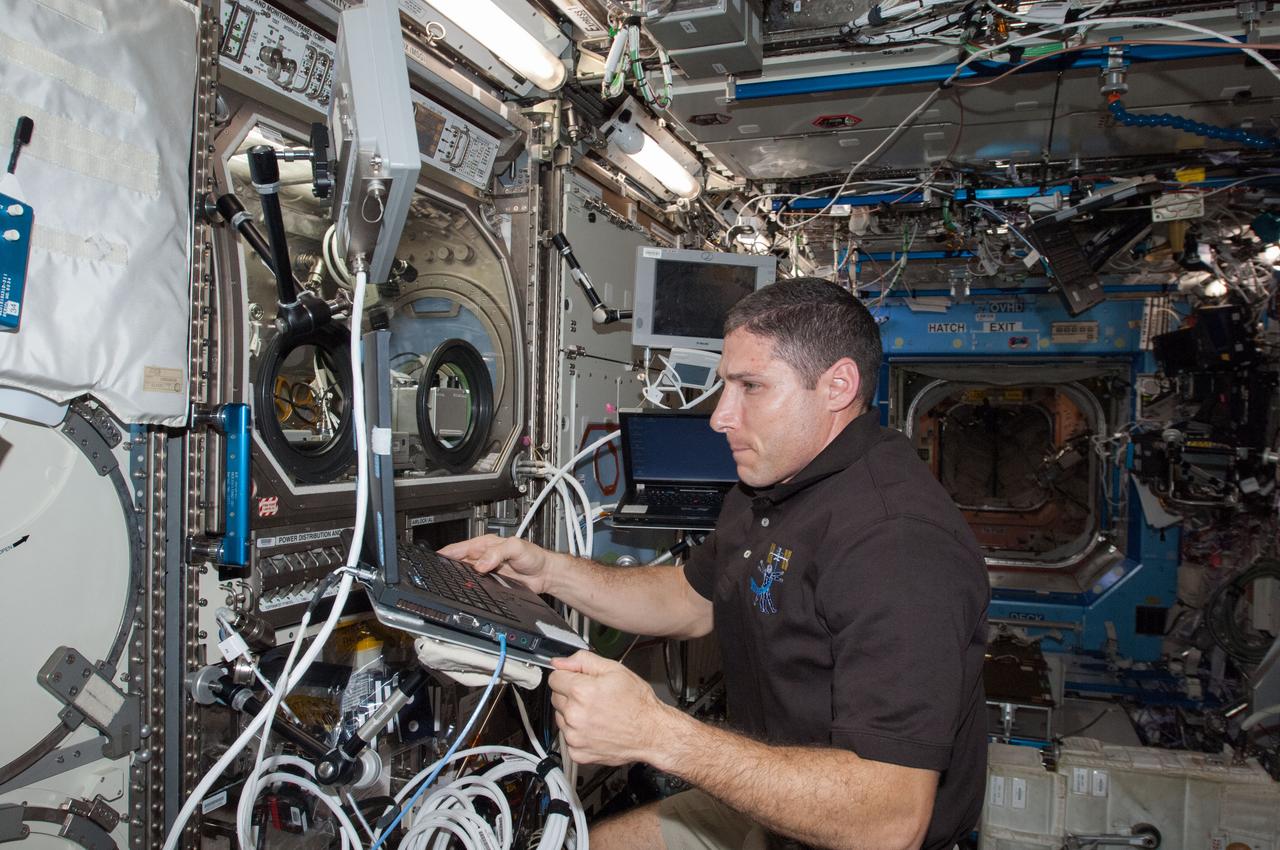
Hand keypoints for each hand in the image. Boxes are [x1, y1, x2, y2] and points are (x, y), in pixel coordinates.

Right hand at [438, 534, 552, 593]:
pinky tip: (464, 592)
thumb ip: (498, 553)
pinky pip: (475, 586)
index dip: (446, 553)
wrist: (544, 574)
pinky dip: (468, 588)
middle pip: (459, 562)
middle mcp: (483, 557)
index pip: (460, 548)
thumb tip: (480, 564)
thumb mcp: (515, 547)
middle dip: (447, 567)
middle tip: (436, 575)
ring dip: (457, 579)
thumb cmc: (533, 556)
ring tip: (445, 584)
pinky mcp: (491, 583)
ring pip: (465, 575)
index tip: (434, 558)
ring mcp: (486, 571)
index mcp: (485, 544)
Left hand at [549, 651, 673, 765]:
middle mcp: (575, 715)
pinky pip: (568, 737)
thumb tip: (561, 662)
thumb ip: (583, 661)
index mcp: (581, 692)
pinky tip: (595, 728)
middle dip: (570, 694)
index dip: (568, 676)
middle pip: (556, 697)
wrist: (651, 732)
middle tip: (593, 696)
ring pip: (560, 717)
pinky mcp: (578, 752)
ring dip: (573, 714)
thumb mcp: (615, 670)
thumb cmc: (638, 703)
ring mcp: (575, 736)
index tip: (578, 680)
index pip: (555, 678)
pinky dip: (578, 733)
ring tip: (596, 713)